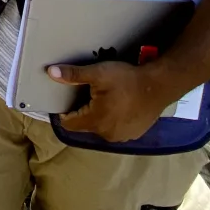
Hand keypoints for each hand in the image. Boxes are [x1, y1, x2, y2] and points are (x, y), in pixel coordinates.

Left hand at [51, 62, 175, 141]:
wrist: (159, 86)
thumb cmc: (127, 79)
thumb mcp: (98, 73)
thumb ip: (73, 75)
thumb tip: (50, 72)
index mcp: (95, 121)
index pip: (69, 124)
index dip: (63, 113)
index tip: (64, 101)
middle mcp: (106, 134)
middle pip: (84, 126)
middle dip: (82, 112)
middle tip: (87, 94)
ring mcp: (122, 136)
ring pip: (100, 128)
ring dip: (97, 117)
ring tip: (103, 99)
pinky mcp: (134, 134)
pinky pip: (115, 129)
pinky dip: (112, 120)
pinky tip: (118, 106)